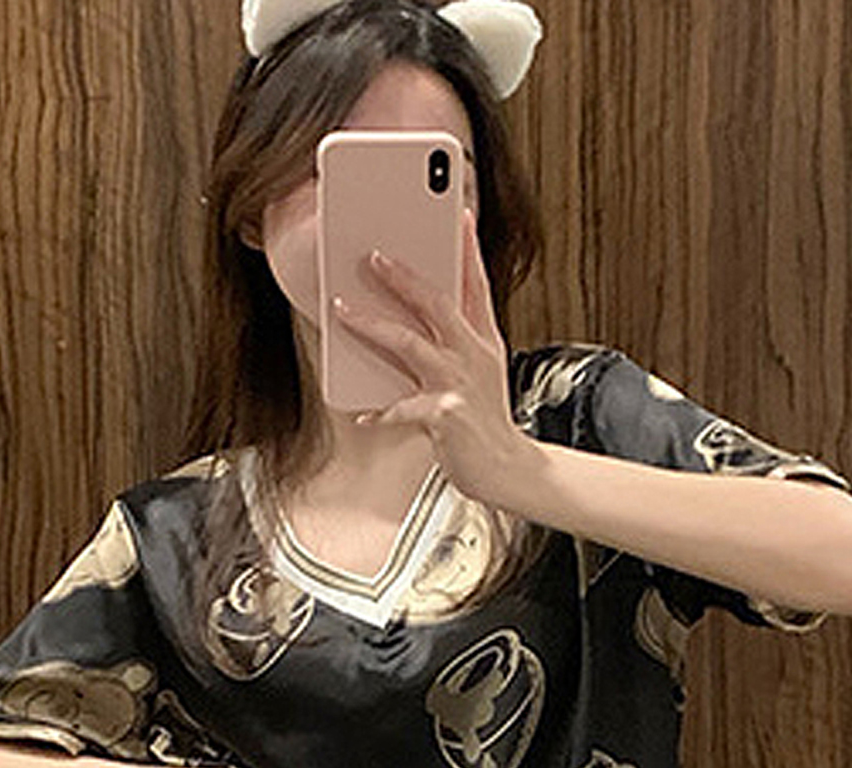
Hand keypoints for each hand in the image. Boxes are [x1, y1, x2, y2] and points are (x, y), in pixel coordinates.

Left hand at [330, 207, 541, 509]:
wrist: (509, 471)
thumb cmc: (486, 423)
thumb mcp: (481, 374)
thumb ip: (457, 342)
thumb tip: (415, 318)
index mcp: (484, 341)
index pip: (476, 285)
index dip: (466, 248)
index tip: (456, 214)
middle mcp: (473, 355)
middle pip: (437, 303)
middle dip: (402, 276)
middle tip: (373, 254)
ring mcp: (459, 383)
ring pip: (411, 343)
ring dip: (372, 324)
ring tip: (343, 310)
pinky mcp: (445, 415)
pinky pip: (401, 406)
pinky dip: (380, 409)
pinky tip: (362, 411)